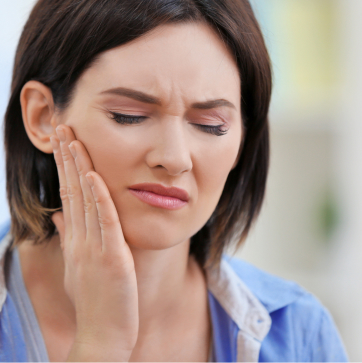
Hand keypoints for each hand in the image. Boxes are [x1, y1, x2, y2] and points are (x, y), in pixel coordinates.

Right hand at [50, 125, 138, 360]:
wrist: (103, 335)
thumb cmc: (95, 300)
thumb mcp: (79, 265)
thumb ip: (71, 237)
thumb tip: (61, 214)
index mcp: (76, 239)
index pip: (68, 195)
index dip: (65, 168)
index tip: (63, 143)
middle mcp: (81, 239)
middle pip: (73, 191)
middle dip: (67, 158)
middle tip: (62, 127)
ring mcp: (94, 248)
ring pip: (86, 201)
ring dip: (80, 169)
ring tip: (74, 140)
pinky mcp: (112, 258)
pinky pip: (105, 223)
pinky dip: (100, 199)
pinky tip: (95, 177)